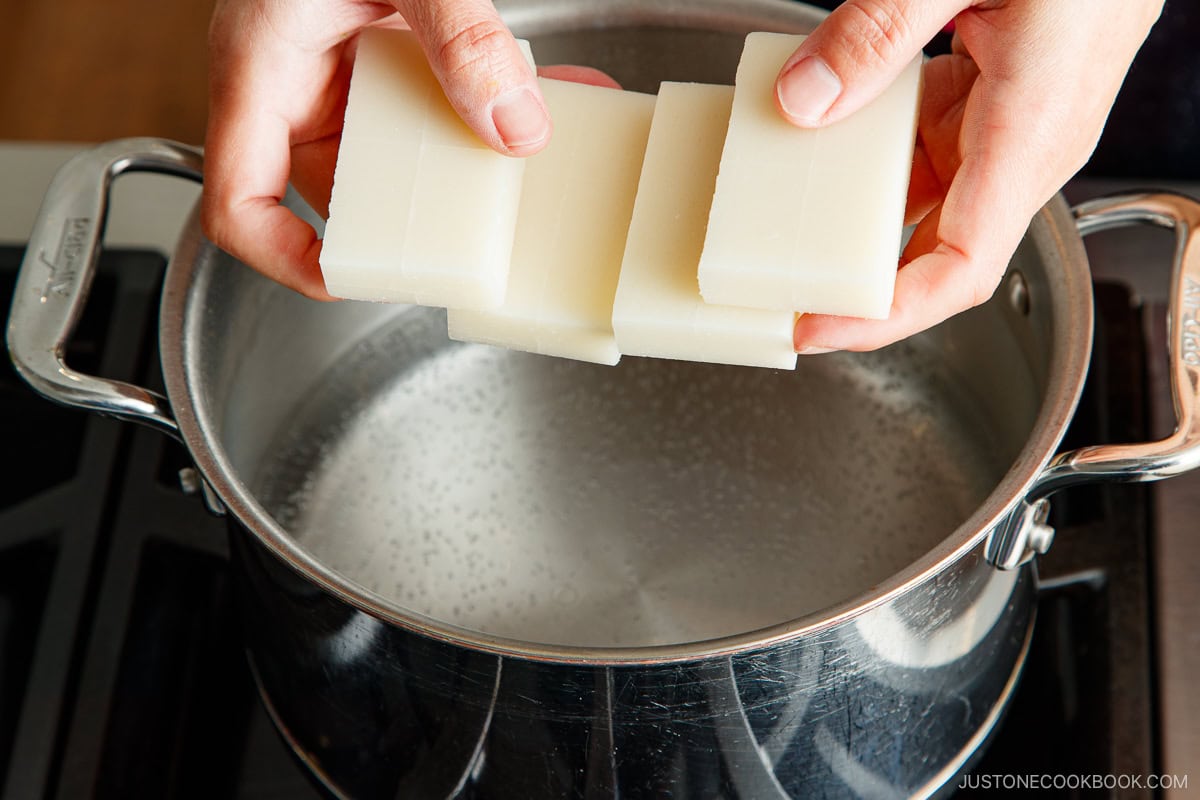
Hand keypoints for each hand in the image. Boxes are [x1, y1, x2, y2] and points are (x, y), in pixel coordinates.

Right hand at [203, 0, 613, 298]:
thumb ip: (460, 37)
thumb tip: (518, 126)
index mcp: (262, 71)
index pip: (239, 202)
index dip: (285, 257)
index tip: (353, 276)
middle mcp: (298, 80)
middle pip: (342, 188)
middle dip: (417, 213)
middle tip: (482, 232)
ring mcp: (345, 67)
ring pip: (404, 151)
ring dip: (474, 162)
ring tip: (539, 168)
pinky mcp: (390, 49)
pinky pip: (441, 98)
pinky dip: (499, 103)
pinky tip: (560, 98)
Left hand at [777, 0, 1161, 351]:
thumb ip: (878, 31)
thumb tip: (804, 99)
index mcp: (1031, 134)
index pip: (960, 270)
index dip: (886, 316)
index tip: (818, 328)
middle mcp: (1027, 147)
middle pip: (935, 249)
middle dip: (855, 276)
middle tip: (778, 284)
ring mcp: (1013, 128)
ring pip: (925, 200)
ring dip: (857, 213)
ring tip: (786, 219)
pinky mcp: (997, 102)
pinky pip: (928, 151)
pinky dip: (874, 157)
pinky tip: (828, 140)